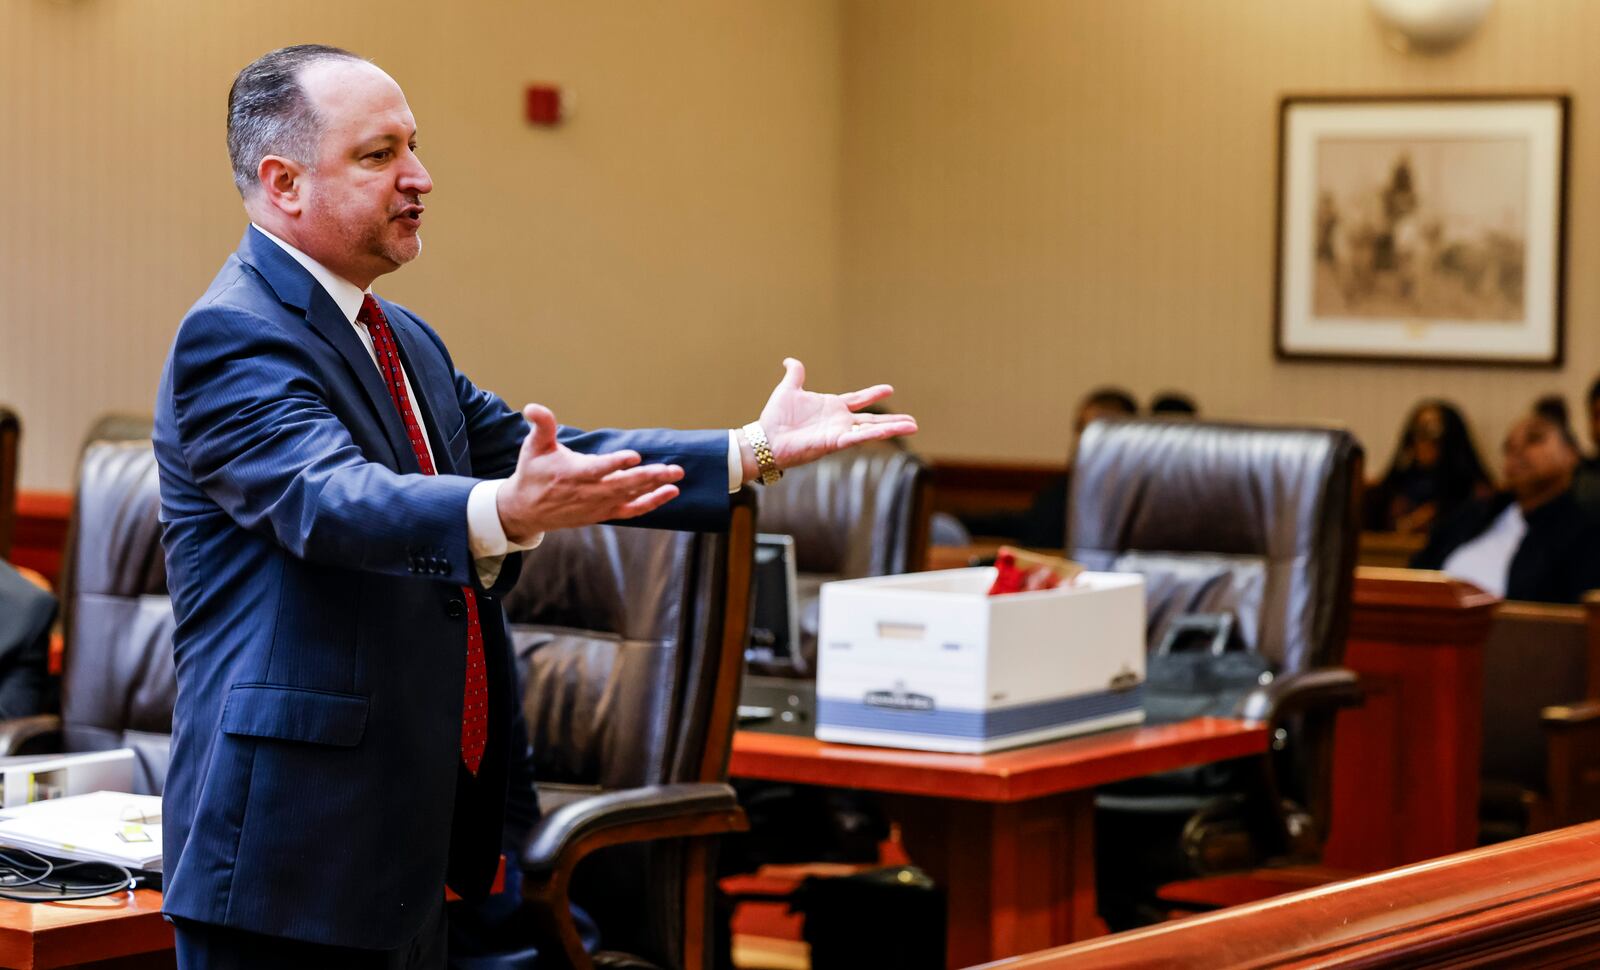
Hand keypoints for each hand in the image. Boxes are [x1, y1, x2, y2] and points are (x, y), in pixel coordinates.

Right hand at [496, 404, 683, 542]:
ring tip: (676, 476)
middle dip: (649, 476)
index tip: (634, 456)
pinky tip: (670, 493)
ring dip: (655, 487)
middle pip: (622, 486)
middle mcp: (588, 492)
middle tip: (672, 468)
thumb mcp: (534, 446)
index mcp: (572, 473)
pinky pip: (632, 510)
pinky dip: (651, 503)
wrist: (526, 510)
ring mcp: (598, 505)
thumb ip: (542, 425)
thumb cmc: (532, 473)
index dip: (615, 463)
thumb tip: (532, 407)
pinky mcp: (604, 513)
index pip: (597, 469)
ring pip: (630, 497)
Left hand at [750, 358, 917, 477]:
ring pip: (871, 430)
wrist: (765, 438)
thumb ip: (795, 375)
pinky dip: (875, 434)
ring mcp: (839, 432)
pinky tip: (891, 431)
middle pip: (872, 420)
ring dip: (892, 428)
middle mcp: (839, 421)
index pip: (858, 400)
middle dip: (892, 421)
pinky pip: (858, 437)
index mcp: (831, 407)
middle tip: (913, 421)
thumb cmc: (776, 417)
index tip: (889, 389)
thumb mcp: (788, 389)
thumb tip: (790, 360)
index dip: (872, 395)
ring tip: (913, 426)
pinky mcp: (834, 442)